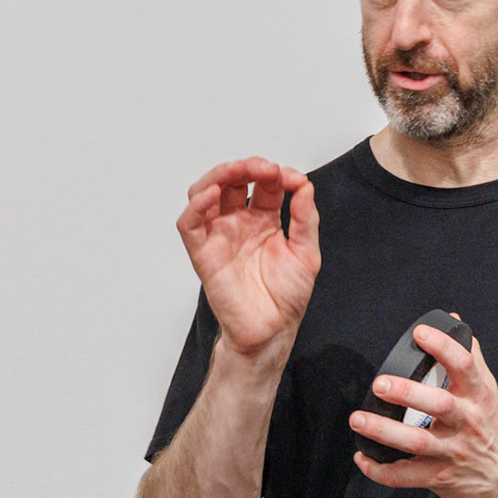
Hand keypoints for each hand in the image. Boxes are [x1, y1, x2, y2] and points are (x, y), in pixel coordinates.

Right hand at [176, 158, 320, 356]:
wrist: (272, 330)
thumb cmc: (286, 297)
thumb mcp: (307, 252)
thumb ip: (305, 218)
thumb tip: (303, 185)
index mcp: (262, 220)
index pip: (262, 184)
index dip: (274, 174)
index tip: (291, 178)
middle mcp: (238, 223)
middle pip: (230, 181)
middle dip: (245, 167)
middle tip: (263, 168)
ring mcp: (218, 236)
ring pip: (204, 193)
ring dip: (218, 176)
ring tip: (237, 171)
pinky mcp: (203, 253)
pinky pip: (190, 224)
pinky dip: (196, 206)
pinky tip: (212, 195)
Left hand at [347, 322, 497, 497]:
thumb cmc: (492, 425)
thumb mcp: (487, 390)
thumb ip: (469, 356)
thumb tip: (452, 321)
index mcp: (478, 396)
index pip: (465, 366)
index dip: (443, 347)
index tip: (420, 333)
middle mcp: (467, 422)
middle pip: (439, 405)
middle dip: (407, 393)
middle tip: (379, 384)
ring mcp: (453, 452)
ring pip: (417, 442)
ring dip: (385, 432)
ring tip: (359, 419)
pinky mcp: (440, 477)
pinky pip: (407, 476)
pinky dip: (381, 471)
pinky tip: (362, 458)